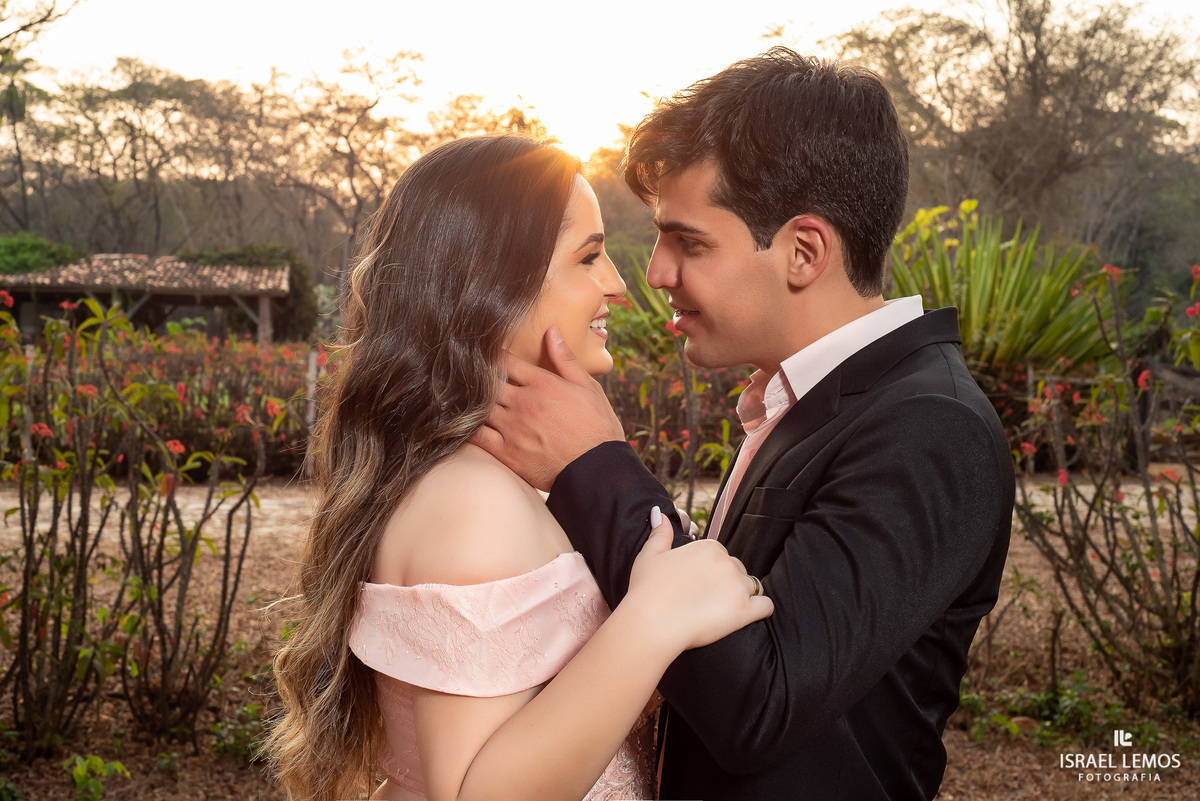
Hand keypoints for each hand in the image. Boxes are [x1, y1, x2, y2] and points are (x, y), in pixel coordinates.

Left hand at [472, 327, 624, 490]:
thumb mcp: (588, 388)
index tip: (487, 356)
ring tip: (466, 396)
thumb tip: (551, 331)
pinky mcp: (506, 453)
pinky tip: (464, 421)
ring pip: (479, 406)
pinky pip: (476, 435)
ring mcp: (512, 428)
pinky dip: (467, 426)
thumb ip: (565, 359)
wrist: (597, 471)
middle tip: (471, 374)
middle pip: (488, 382)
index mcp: (543, 384)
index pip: (506, 362)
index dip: (494, 356)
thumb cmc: (597, 428)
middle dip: (480, 376)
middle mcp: (524, 403)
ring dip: (473, 400)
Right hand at [625, 507, 773, 653]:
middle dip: (727, 582)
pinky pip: (766, 606)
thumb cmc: (646, 590)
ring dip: (743, 595)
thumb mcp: (649, 555)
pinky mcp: (744, 611)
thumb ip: (660, 533)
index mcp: (708, 548)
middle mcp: (726, 562)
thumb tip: (660, 513)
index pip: (721, 555)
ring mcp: (737, 586)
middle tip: (708, 599)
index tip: (699, 584)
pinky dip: (760, 610)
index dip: (711, 570)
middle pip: (738, 570)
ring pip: (753, 586)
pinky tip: (747, 615)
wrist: (650, 623)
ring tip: (724, 609)